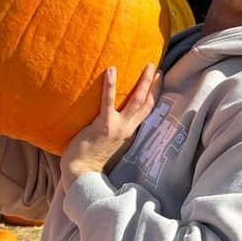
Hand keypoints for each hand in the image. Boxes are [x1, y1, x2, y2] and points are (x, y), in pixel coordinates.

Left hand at [60, 64, 160, 189]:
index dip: (154, 94)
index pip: (147, 111)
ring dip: (143, 82)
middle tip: (155, 67)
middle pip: (146, 103)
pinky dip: (111, 85)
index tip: (159, 79)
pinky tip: (111, 70)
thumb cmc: (90, 160)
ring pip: (136, 101)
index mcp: (130, 133)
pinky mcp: (104, 126)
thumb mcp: (109, 144)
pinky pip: (109, 102)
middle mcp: (128, 129)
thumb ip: (114, 132)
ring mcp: (118, 128)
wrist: (82, 174)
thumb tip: (112, 118)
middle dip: (153, 85)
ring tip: (147, 66)